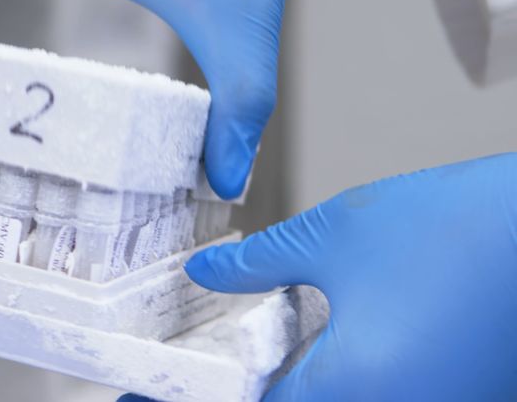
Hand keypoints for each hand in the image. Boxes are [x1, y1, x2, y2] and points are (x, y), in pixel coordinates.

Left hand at [179, 153, 516, 400]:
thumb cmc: (464, 228)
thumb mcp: (336, 237)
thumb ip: (259, 266)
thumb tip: (207, 274)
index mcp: (352, 389)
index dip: (192, 399)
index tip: (146, 392)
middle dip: (241, 390)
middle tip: (193, 371)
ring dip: (288, 386)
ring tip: (245, 355)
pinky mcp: (456, 392)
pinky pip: (377, 394)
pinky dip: (334, 379)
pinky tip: (313, 348)